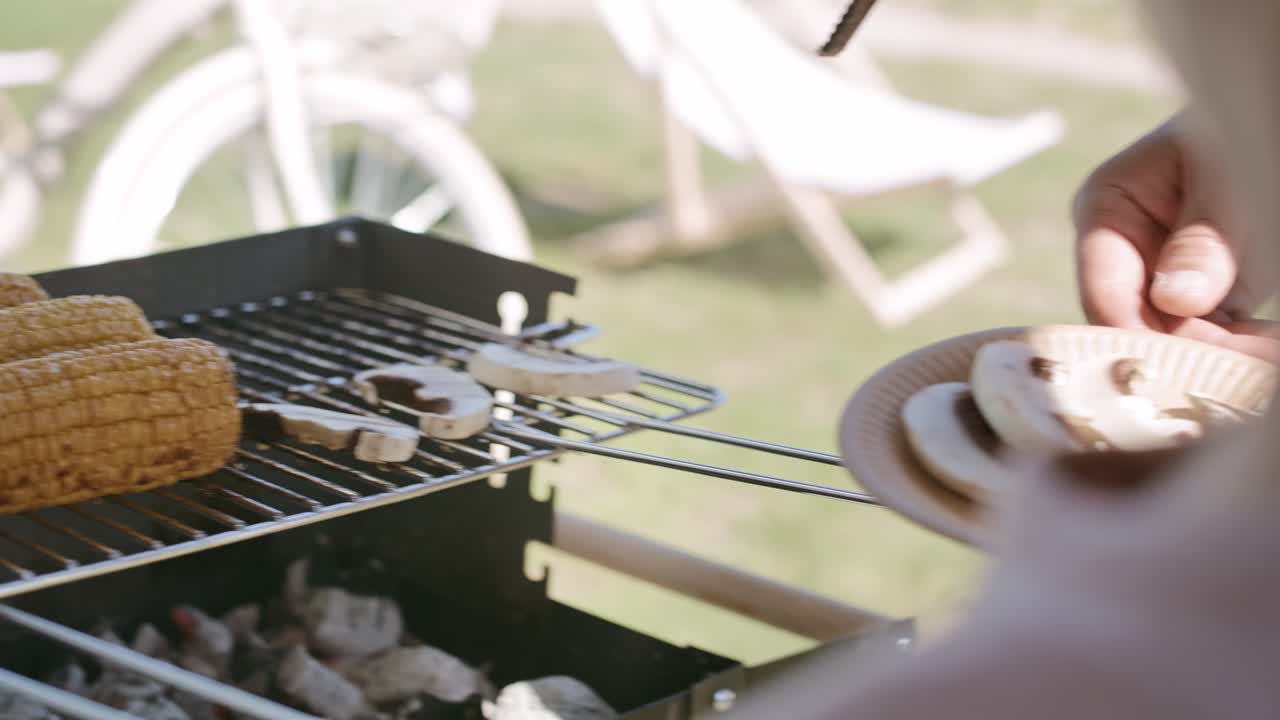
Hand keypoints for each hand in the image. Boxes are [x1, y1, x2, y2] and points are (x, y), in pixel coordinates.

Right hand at [1072, 113, 1279, 361]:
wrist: (1272, 123)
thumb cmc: (1251, 132)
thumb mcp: (1230, 179)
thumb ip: (1202, 241)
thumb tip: (1175, 301)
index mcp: (1106, 207)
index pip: (1104, 289)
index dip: (1137, 333)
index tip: (1183, 366)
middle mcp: (1122, 248)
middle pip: (1136, 323)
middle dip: (1190, 351)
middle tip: (1247, 368)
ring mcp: (1160, 274)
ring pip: (1175, 337)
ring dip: (1223, 356)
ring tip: (1266, 360)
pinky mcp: (1202, 293)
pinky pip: (1210, 335)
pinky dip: (1240, 350)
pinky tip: (1265, 354)